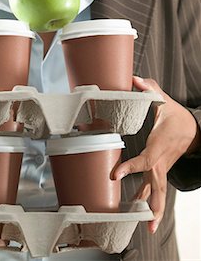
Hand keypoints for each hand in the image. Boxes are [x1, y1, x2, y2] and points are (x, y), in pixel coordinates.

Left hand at [113, 76, 200, 233]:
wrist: (193, 129)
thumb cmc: (175, 115)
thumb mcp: (163, 99)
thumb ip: (148, 89)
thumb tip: (133, 79)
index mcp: (158, 145)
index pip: (144, 159)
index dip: (130, 167)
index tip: (115, 175)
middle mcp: (161, 160)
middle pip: (157, 184)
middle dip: (152, 202)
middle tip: (146, 220)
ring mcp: (162, 168)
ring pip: (159, 191)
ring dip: (155, 209)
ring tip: (149, 228)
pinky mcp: (161, 170)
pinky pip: (156, 188)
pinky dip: (152, 202)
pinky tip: (145, 215)